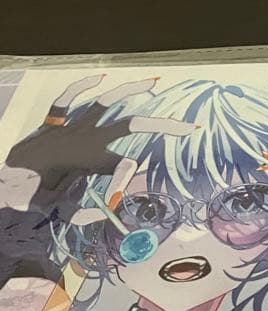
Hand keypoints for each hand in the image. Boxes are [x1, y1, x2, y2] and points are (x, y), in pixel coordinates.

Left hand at [0, 75, 194, 216]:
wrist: (5, 181)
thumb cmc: (33, 198)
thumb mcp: (63, 210)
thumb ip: (89, 212)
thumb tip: (112, 206)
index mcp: (91, 161)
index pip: (125, 166)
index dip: (128, 178)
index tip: (121, 194)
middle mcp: (85, 137)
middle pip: (130, 125)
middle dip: (162, 126)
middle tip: (187, 126)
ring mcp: (69, 126)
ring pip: (105, 103)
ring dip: (130, 91)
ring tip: (151, 82)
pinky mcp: (52, 123)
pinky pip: (68, 99)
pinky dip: (83, 87)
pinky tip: (100, 78)